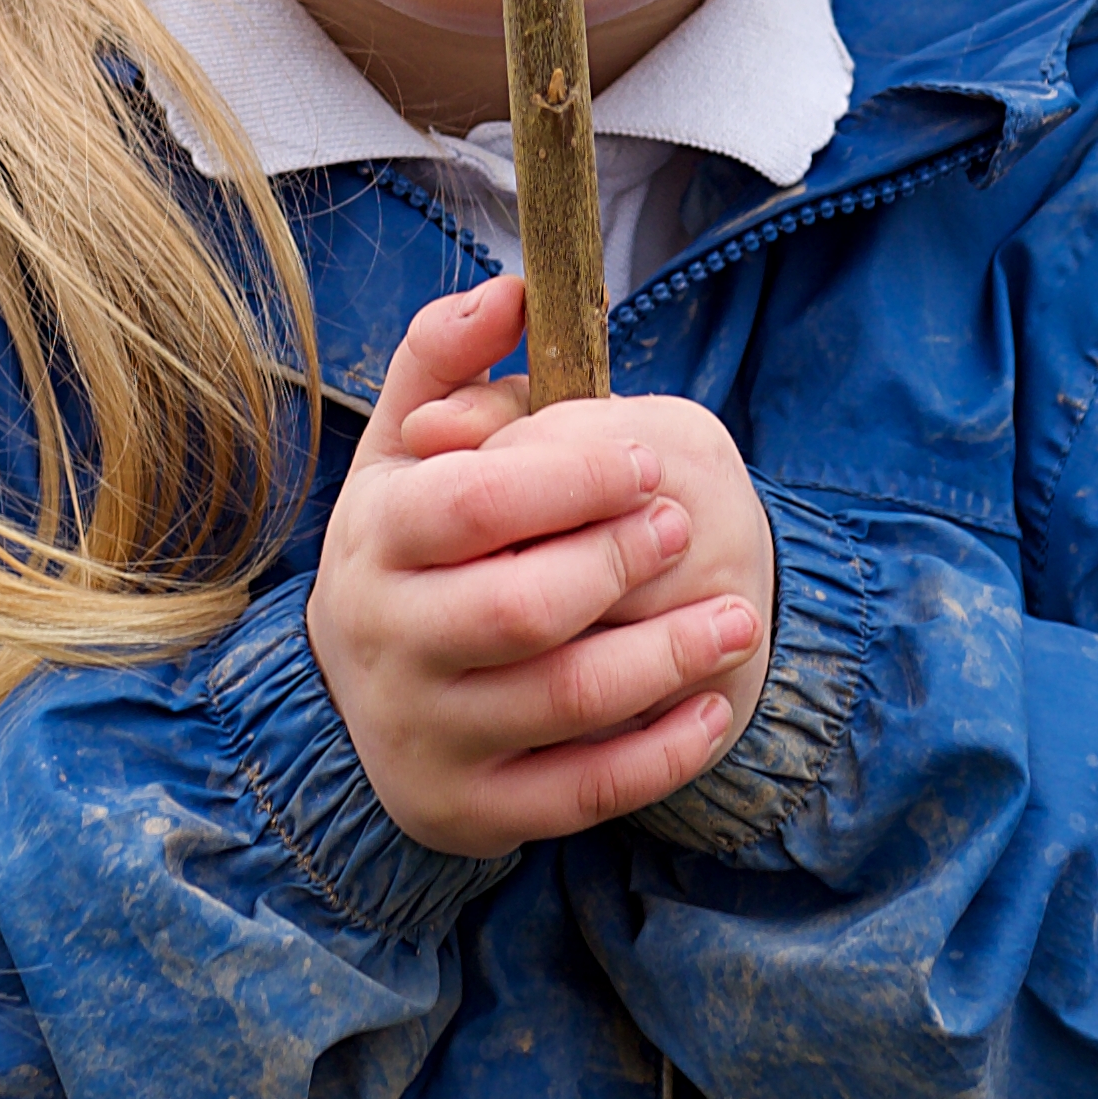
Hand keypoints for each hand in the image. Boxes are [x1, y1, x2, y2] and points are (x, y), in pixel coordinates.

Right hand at [308, 274, 775, 857]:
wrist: (359, 700)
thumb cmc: (409, 547)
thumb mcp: (403, 448)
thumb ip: (445, 358)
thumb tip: (513, 287)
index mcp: (374, 540)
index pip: (471, 504)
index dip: (569, 479)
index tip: (642, 464)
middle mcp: (388, 643)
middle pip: (520, 607)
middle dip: (621, 563)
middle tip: (686, 527)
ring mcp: (429, 735)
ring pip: (564, 700)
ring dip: (666, 659)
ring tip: (738, 619)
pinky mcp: (473, 810)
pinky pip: (581, 793)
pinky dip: (659, 753)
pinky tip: (711, 708)